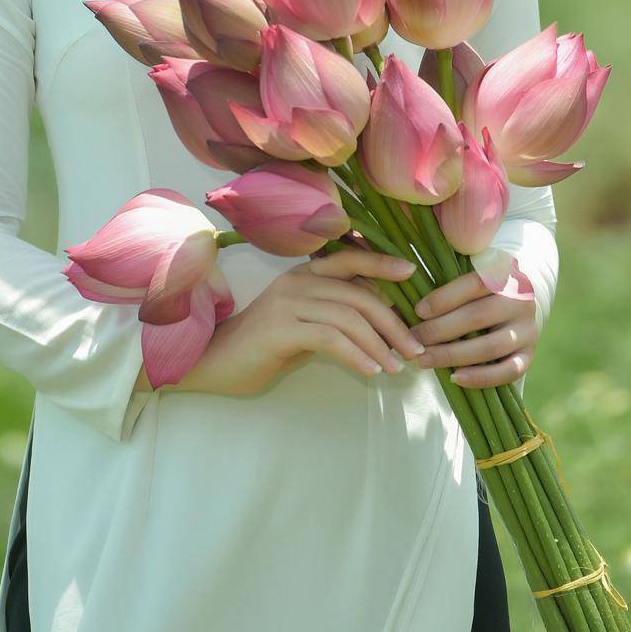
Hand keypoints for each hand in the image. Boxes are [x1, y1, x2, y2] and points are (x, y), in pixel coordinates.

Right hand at [169, 248, 424, 397]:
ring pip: (349, 317)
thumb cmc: (265, 347)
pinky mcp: (280, 328)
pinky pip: (330, 338)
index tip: (412, 271)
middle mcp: (297, 280)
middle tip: (415, 349)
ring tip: (397, 367)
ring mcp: (287, 302)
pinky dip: (356, 355)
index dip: (382, 262)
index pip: (349, 259)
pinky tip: (370, 371)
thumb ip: (335, 313)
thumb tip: (381, 318)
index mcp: (303, 273)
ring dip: (379, 345)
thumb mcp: (305, 323)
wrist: (216, 363)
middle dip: (393, 323)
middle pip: (358, 294)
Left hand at [410, 270, 537, 388]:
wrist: (519, 301)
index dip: (444, 298)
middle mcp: (520, 300)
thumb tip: (394, 306)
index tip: (417, 311)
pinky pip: (508, 371)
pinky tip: (454, 378)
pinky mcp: (530, 354)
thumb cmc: (480, 289)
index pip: (473, 283)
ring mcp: (528, 329)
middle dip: (440, 331)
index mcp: (504, 273)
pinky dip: (481, 378)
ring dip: (452, 356)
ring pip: (490, 346)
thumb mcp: (466, 279)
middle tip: (413, 340)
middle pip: (478, 317)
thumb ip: (439, 289)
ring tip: (424, 360)